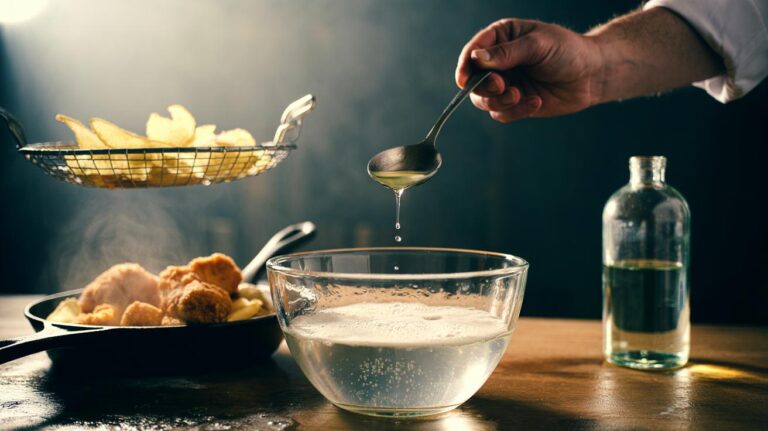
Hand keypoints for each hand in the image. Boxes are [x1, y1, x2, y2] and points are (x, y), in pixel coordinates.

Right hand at [455, 19, 603, 122]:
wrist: (592, 75)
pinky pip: (501, 114)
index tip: (464, 80)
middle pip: (473, 80)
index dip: (465, 66)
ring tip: (520, 96)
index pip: (472, 52)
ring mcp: (505, 84)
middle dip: (485, 87)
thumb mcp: (538, 45)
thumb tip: (477, 59)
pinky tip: (536, 102)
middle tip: (504, 86)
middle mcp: (498, 62)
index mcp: (501, 38)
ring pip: (484, 100)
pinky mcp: (515, 103)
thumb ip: (507, 53)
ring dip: (499, 102)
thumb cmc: (567, 51)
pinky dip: (515, 111)